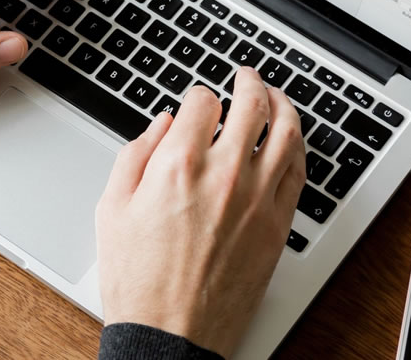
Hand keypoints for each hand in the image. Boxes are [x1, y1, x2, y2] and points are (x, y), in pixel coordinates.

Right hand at [96, 68, 305, 356]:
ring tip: (277, 96)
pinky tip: (291, 140)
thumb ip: (135, 154)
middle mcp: (223, 176)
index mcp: (177, 166)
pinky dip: (298, 147)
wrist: (169, 334)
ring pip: (286, 132)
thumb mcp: (112, 208)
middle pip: (252, 105)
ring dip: (283, 105)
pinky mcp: (277, 226)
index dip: (199, 95)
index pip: (203, 102)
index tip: (198, 101)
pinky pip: (299, 172)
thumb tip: (161, 125)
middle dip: (249, 82)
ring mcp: (256, 200)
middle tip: (246, 76)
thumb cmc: (138, 281)